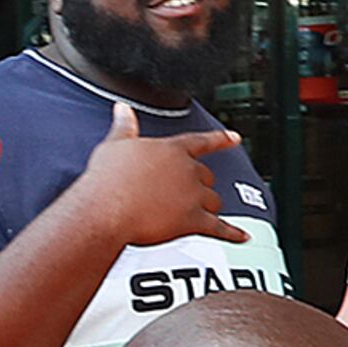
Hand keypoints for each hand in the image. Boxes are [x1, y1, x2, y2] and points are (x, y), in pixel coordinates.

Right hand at [70, 107, 240, 249]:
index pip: (202, 141)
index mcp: (171, 150)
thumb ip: (125, 126)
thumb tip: (122, 109)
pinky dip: (233, 234)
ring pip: (214, 201)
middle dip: (199, 186)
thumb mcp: (114, 145)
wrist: (105, 211)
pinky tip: (242, 237)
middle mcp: (187, 170)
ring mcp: (193, 196)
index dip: (220, 139)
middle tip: (183, 194)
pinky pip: (219, 228)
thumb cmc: (107, 180)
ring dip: (208, 208)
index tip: (235, 138)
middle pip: (207, 177)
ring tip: (195, 214)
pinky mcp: (192, 221)